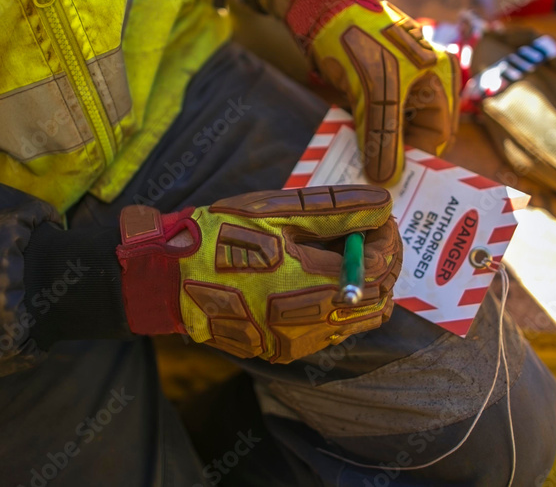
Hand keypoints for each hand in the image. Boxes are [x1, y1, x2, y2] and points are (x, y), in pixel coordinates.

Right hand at [116, 186, 401, 362]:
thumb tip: (382, 205)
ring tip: (343, 250)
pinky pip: (335, 330)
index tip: (377, 215)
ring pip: (361, 318)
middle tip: (365, 230)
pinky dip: (342, 302)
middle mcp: (311, 324)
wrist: (168, 282)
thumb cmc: (217, 238)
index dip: (387, 238)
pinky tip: (320, 275)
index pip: (378, 267)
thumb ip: (336, 210)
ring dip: (365, 283)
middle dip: (382, 260)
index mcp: (311, 285)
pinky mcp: (286, 350)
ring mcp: (300, 342)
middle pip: (379, 297)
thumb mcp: (275, 211)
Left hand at [283, 0, 461, 182]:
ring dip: (375, 147)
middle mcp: (424, 82)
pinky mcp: (371, 85)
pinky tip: (345, 149)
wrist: (317, 5)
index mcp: (439, 78)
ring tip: (357, 170)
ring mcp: (397, 84)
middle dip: (396, 156)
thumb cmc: (356, 38)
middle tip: (374, 184)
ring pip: (392, 128)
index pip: (440, 135)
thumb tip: (388, 181)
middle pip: (417, 134)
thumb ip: (384, 137)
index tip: (397, 187)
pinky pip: (371, 119)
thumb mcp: (375, 92)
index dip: (419, 161)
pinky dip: (361, 133)